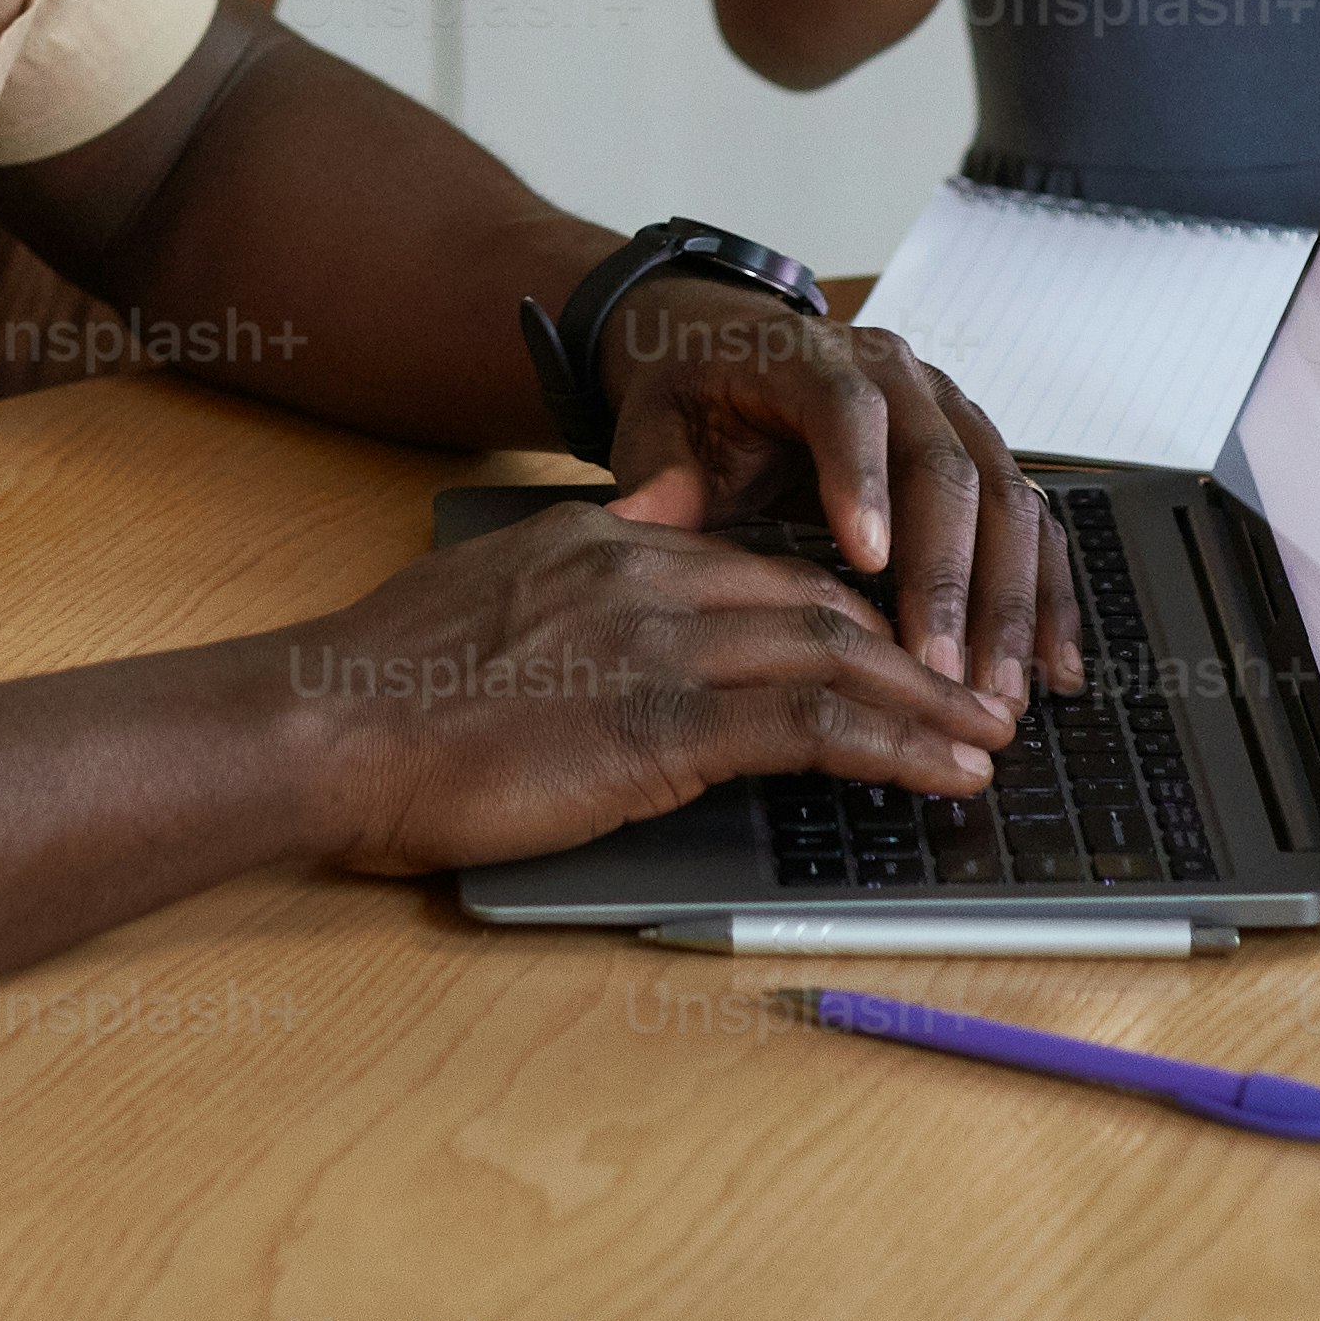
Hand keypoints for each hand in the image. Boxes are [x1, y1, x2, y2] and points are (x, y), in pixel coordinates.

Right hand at [290, 480, 1036, 878]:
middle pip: (819, 602)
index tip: (899, 644)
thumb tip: (595, 643)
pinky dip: (895, 749)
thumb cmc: (382, 691)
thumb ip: (561, 611)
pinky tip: (945, 774)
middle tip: (980, 693)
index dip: (847, 609)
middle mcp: (644, 575)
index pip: (759, 567)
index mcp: (604, 546)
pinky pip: (811, 727)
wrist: (327, 723)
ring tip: (992, 739)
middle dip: (914, 649)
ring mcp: (656, 646)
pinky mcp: (658, 724)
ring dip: (930, 702)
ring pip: (835, 655)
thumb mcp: (486, 614)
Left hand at [591, 287, 1075, 702]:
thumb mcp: (655, 426)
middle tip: (943, 674)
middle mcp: (898, 376)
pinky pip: (1035, 526)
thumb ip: (656, 475)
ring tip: (999, 695)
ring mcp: (951, 412)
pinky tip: (1052, 670)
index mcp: (807, 356)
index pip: (846, 407)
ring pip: (1005, 500)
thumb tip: (638, 521)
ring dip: (1009, 604)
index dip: (860, 478)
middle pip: (943, 466)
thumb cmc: (689, 398)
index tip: (868, 559)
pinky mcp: (982, 456)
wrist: (721, 349)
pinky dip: (1048, 600)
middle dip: (950, 578)